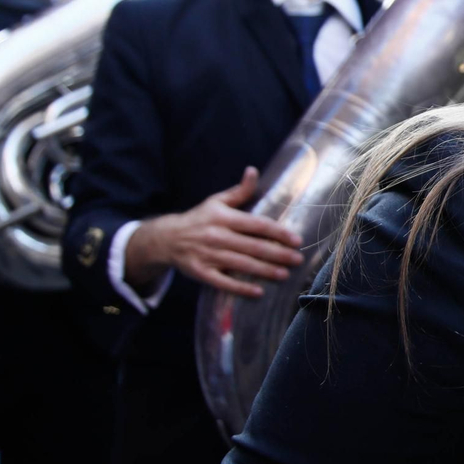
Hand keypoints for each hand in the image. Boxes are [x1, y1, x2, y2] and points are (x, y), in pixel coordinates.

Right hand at [127, 167, 301, 298]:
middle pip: (253, 246)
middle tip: (298, 259)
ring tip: (285, 274)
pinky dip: (240, 288)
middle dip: (278, 254)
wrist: (166, 239)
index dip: (278, 233)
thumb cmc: (199, 219)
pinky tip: (258, 292)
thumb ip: (239, 191)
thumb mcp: (217, 202)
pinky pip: (223, 282)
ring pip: (241, 264)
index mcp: (223, 217)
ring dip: (265, 271)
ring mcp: (208, 255)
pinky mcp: (201, 272)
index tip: (297, 240)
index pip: (256, 225)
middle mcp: (216, 236)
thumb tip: (253, 171)